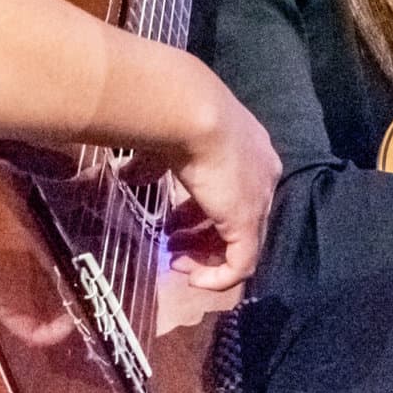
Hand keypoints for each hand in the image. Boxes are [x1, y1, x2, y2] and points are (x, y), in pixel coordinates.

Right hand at [135, 84, 275, 293]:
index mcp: (249, 151)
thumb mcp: (163, 148)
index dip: (200, 212)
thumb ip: (151, 166)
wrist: (191, 113)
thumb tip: (129, 176)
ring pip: (242, 244)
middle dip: (202, 237)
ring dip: (206, 257)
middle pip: (238, 219)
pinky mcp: (249, 222)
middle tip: (173, 247)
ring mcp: (259, 200)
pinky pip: (241, 264)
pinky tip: (193, 279)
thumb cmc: (176, 121)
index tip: (173, 223)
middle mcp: (263, 175)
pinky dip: (218, 278)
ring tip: (176, 260)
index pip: (231, 192)